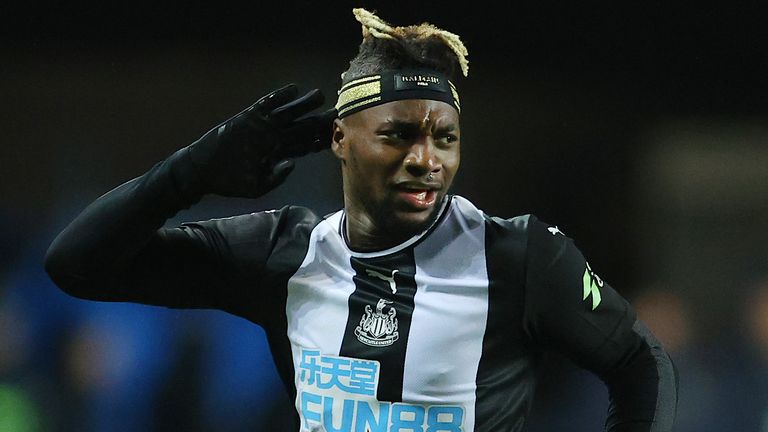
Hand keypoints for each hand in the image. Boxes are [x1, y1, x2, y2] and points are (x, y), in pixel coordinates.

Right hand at [178, 84, 335, 197]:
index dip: (320, 140)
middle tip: (337, 111)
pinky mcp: (248, 117)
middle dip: (319, 120)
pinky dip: (279, 97)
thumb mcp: (257, 186)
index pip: (305, 145)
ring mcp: (262, 126)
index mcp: (279, 154)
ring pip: (288, 113)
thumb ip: (276, 177)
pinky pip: (266, 104)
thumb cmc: (230, 182)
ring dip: (303, 104)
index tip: (337, 135)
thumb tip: (292, 162)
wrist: (203, 171)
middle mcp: (274, 138)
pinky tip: (293, 89)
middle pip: (302, 127)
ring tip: (319, 95)